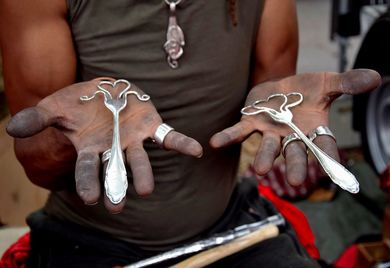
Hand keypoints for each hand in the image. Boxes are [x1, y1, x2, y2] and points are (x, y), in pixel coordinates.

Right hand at [7, 78, 202, 212]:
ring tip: (146, 190)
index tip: (88, 199)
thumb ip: (37, 118)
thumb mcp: (54, 108)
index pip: (88, 169)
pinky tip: (197, 151)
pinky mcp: (151, 127)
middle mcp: (113, 149)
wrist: (100, 91)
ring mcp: (134, 140)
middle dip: (116, 188)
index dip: (88, 182)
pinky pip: (169, 138)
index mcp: (91, 148)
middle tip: (117, 207)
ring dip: (144, 175)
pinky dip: (183, 144)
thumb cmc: (77, 104)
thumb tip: (11, 128)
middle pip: (115, 171)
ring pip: (141, 161)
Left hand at [210, 69, 380, 185]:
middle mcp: (292, 135)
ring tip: (261, 171)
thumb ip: (348, 83)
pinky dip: (228, 137)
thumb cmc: (308, 89)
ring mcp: (270, 131)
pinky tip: (215, 143)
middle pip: (296, 152)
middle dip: (296, 165)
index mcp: (314, 129)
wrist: (283, 84)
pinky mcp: (252, 122)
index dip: (329, 157)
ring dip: (266, 158)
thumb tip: (375, 77)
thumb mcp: (328, 82)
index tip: (336, 172)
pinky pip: (239, 131)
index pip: (324, 144)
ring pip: (268, 147)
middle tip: (297, 182)